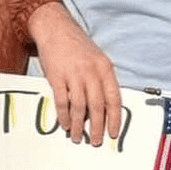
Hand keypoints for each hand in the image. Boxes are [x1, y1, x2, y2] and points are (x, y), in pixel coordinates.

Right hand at [28, 3, 122, 144]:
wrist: (56, 28)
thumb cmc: (77, 46)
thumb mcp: (97, 59)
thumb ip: (102, 80)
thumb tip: (106, 107)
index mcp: (105, 68)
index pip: (114, 98)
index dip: (115, 118)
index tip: (113, 133)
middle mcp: (91, 72)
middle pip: (97, 106)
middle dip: (98, 127)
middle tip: (96, 141)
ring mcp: (74, 74)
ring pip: (79, 107)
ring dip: (79, 126)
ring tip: (78, 137)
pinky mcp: (57, 76)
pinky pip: (62, 101)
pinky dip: (64, 116)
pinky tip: (66, 124)